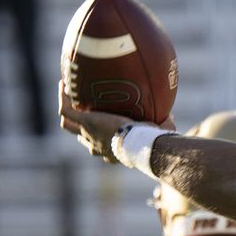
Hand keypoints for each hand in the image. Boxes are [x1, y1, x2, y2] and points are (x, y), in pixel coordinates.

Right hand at [57, 80, 174, 163]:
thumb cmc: (152, 143)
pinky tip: (64, 84)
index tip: (105, 128)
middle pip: (82, 137)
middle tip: (80, 112)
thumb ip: (163, 125)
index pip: (102, 147)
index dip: (101, 138)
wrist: (141, 145)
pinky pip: (67, 108)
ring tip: (67, 93)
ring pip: (68, 124)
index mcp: (113, 152)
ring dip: (68, 109)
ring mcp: (88, 134)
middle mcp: (97, 146)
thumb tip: (171, 116)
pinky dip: (64, 97)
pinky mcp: (85, 122)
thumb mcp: (158, 133)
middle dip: (80, 128)